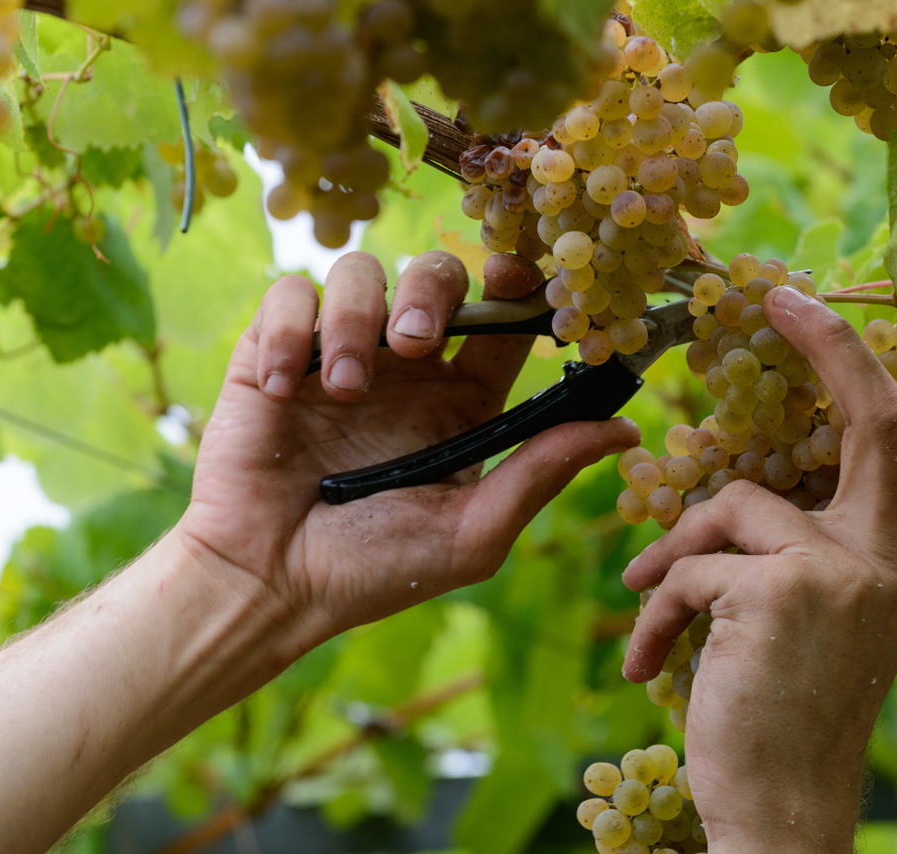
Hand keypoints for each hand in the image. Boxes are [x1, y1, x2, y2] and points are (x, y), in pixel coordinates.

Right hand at [179, 250, 638, 647]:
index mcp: (462, 403)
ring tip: (348, 388)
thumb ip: (541, 472)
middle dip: (434, 291)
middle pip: (437, 275)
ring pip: (363, 273)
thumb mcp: (472, 531)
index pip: (504, 323)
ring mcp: (341, 356)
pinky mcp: (275, 353)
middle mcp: (407, 370)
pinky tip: (290, 389)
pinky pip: (291, 295)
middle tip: (419, 342)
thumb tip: (625, 431)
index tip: (521, 280)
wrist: (271, 583)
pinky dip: (292, 328)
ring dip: (360, 317)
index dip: (520, 289)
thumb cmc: (375, 570)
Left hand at [621, 287, 896, 853]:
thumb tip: (749, 489)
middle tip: (773, 296)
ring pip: (732, 507)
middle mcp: (896, 553)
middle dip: (826, 342)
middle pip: (873, 417)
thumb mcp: (819, 616)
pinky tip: (647, 662)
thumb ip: (807, 545)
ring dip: (675, 557)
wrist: (784, 803)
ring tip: (649, 606)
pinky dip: (656, 611)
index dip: (853, 361)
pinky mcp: (781, 592)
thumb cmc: (788, 707)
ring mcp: (844, 569)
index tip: (805, 306)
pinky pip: (689, 567)